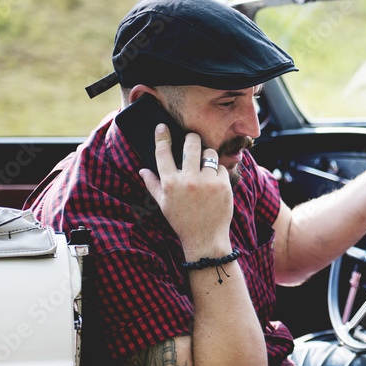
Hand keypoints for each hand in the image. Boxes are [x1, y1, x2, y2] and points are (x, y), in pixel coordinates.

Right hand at [139, 124, 233, 259]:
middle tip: (192, 139)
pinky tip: (215, 181)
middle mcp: (188, 180)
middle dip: (191, 138)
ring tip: (205, 164)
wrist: (205, 238)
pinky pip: (221, 167)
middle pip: (190, 144)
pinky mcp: (224, 185)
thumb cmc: (182, 221)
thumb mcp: (163, 204)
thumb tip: (142, 170)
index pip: (163, 153)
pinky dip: (218, 171)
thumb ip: (152, 185)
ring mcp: (207, 182)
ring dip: (207, 155)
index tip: (162, 126)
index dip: (162, 137)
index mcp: (170, 184)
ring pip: (209, 153)